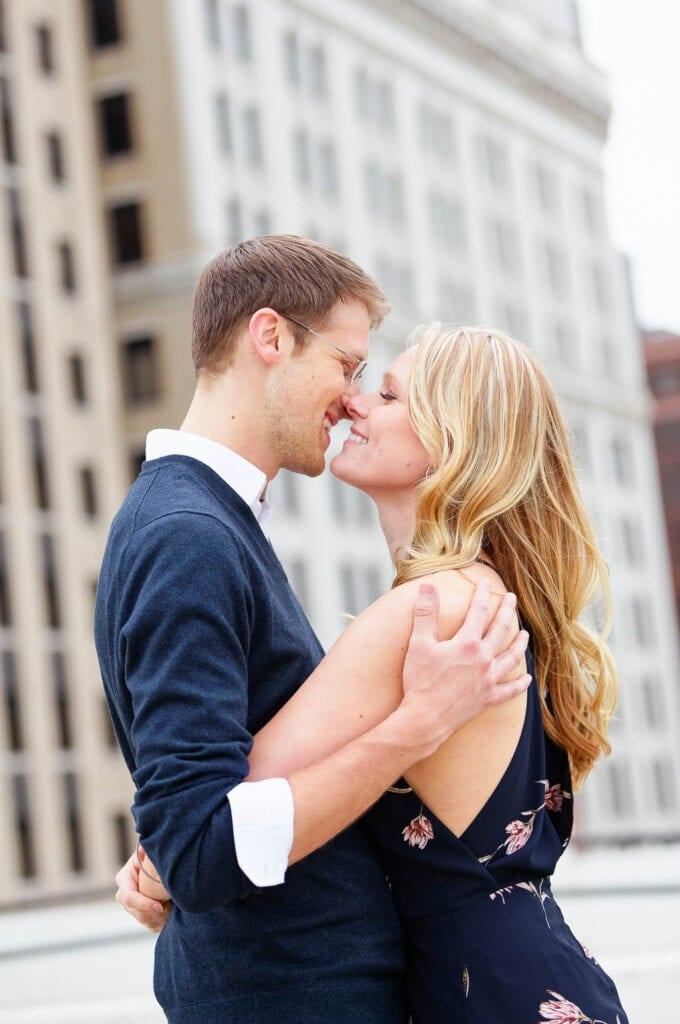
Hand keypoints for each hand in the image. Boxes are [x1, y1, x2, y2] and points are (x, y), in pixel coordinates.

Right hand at [115, 846, 171, 933]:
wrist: (162, 864)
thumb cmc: (156, 855)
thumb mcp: (150, 852)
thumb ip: (148, 854)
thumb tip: (144, 850)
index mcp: (124, 878)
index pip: (129, 898)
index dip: (144, 904)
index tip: (160, 906)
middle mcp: (124, 894)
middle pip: (138, 913)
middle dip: (156, 913)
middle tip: (173, 905)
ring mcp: (132, 907)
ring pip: (146, 921)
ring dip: (162, 917)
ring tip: (175, 906)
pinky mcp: (142, 915)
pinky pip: (151, 925)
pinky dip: (163, 921)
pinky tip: (173, 911)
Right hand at [400, 579, 529, 750]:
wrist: (425, 719)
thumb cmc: (420, 681)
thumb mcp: (419, 644)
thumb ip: (425, 613)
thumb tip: (427, 586)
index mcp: (467, 643)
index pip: (477, 612)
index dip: (482, 595)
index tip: (486, 583)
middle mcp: (483, 659)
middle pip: (499, 630)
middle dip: (506, 611)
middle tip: (512, 599)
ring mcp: (488, 680)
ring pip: (510, 658)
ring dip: (519, 644)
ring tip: (524, 634)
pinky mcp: (487, 698)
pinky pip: (509, 690)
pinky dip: (520, 684)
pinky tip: (527, 679)